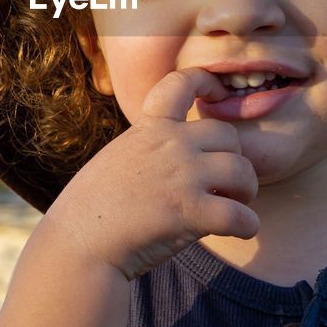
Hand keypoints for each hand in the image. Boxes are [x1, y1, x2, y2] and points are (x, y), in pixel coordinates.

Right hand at [41, 67, 260, 280]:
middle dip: (234, 160)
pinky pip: (241, 216)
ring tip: (237, 206)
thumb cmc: (92, 211)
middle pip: (229, 136)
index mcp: (149, 128)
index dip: (206, 81)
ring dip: (247, 192)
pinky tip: (241, 232)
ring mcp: (183, 176)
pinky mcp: (192, 212)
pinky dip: (248, 226)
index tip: (218, 92)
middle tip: (228, 186)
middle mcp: (171, 144)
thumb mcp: (118, 159)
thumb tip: (180, 161)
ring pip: (243, 172)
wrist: (78, 245)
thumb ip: (150, 150)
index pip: (181, 84)